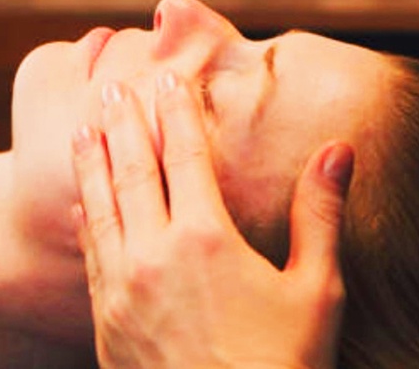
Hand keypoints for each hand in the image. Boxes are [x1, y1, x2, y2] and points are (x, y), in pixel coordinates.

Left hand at [71, 71, 351, 368]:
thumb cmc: (283, 366)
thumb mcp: (315, 292)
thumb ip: (319, 215)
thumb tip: (338, 151)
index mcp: (208, 240)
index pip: (186, 156)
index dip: (176, 112)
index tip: (167, 78)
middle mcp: (155, 255)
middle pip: (133, 170)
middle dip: (124, 123)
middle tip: (114, 86)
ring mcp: (121, 289)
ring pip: (100, 207)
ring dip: (91, 162)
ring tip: (82, 126)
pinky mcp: (105, 321)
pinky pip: (90, 254)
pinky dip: (84, 218)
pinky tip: (80, 202)